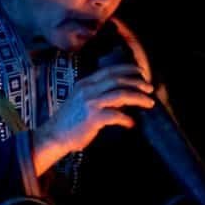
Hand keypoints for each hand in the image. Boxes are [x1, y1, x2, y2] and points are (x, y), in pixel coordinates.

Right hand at [32, 64, 154, 174]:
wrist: (54, 135)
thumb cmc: (70, 120)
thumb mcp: (81, 99)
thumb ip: (98, 93)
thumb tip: (122, 94)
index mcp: (86, 83)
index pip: (110, 70)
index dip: (128, 69)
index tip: (141, 72)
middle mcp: (88, 89)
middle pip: (119, 80)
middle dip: (138, 82)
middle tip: (150, 88)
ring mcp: (90, 102)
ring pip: (121, 94)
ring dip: (138, 98)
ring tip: (149, 103)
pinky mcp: (93, 118)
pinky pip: (116, 115)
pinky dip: (127, 119)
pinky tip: (131, 124)